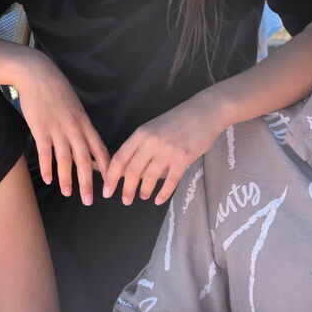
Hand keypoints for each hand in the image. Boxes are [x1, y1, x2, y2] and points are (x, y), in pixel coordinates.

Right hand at [14, 54, 109, 204]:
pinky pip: (46, 152)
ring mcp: (57, 129)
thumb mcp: (76, 107)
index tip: (111, 183)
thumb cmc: (57, 91)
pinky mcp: (41, 129)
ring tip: (68, 193)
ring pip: (65, 159)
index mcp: (85, 123)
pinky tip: (48, 179)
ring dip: (67, 179)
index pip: (100, 150)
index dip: (106, 168)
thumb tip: (87, 143)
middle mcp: (74, 128)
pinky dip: (47, 167)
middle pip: (84, 160)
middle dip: (88, 182)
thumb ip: (81, 126)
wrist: (39, 75)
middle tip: (90, 200)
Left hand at [102, 92, 225, 205]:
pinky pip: (171, 180)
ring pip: (150, 177)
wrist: (205, 111)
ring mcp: (168, 149)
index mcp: (141, 133)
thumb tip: (128, 171)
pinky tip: (159, 200)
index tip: (106, 191)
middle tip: (125, 201)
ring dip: (144, 191)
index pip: (120, 158)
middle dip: (126, 189)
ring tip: (143, 197)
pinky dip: (163, 193)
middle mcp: (151, 141)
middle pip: (132, 170)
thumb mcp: (154, 128)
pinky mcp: (184, 157)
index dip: (110, 177)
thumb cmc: (178, 120)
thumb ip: (142, 146)